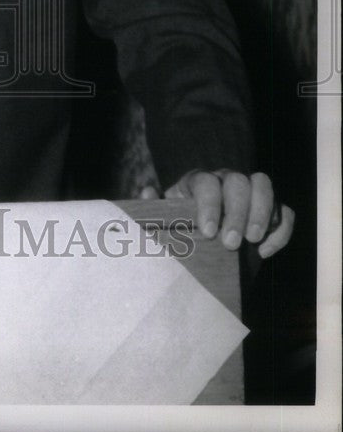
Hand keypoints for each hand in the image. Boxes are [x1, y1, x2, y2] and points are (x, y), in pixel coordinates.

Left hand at [140, 170, 293, 257]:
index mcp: (198, 181)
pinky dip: (281, 229)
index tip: (208, 233)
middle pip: (238, 181)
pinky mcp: (270, 209)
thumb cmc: (179, 222)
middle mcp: (226, 180)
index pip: (206, 182)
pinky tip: (265, 251)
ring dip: (262, 213)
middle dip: (237, 212)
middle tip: (230, 243)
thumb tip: (147, 192)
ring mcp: (250, 192)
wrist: (198, 231)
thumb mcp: (163, 215)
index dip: (209, 204)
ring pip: (264, 185)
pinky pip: (285, 210)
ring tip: (253, 241)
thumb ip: (152, 206)